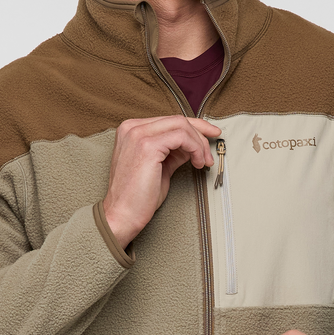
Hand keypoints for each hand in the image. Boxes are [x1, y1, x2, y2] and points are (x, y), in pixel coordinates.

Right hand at [102, 115, 222, 248]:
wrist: (122, 215)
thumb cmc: (137, 197)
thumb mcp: (159, 167)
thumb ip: (173, 152)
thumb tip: (193, 146)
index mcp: (131, 130)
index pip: (169, 120)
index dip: (194, 126)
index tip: (211, 135)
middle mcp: (132, 127)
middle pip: (177, 120)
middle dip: (200, 135)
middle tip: (208, 155)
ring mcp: (138, 134)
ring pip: (182, 126)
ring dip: (199, 144)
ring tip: (203, 162)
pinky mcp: (148, 145)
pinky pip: (182, 137)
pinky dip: (195, 148)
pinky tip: (197, 163)